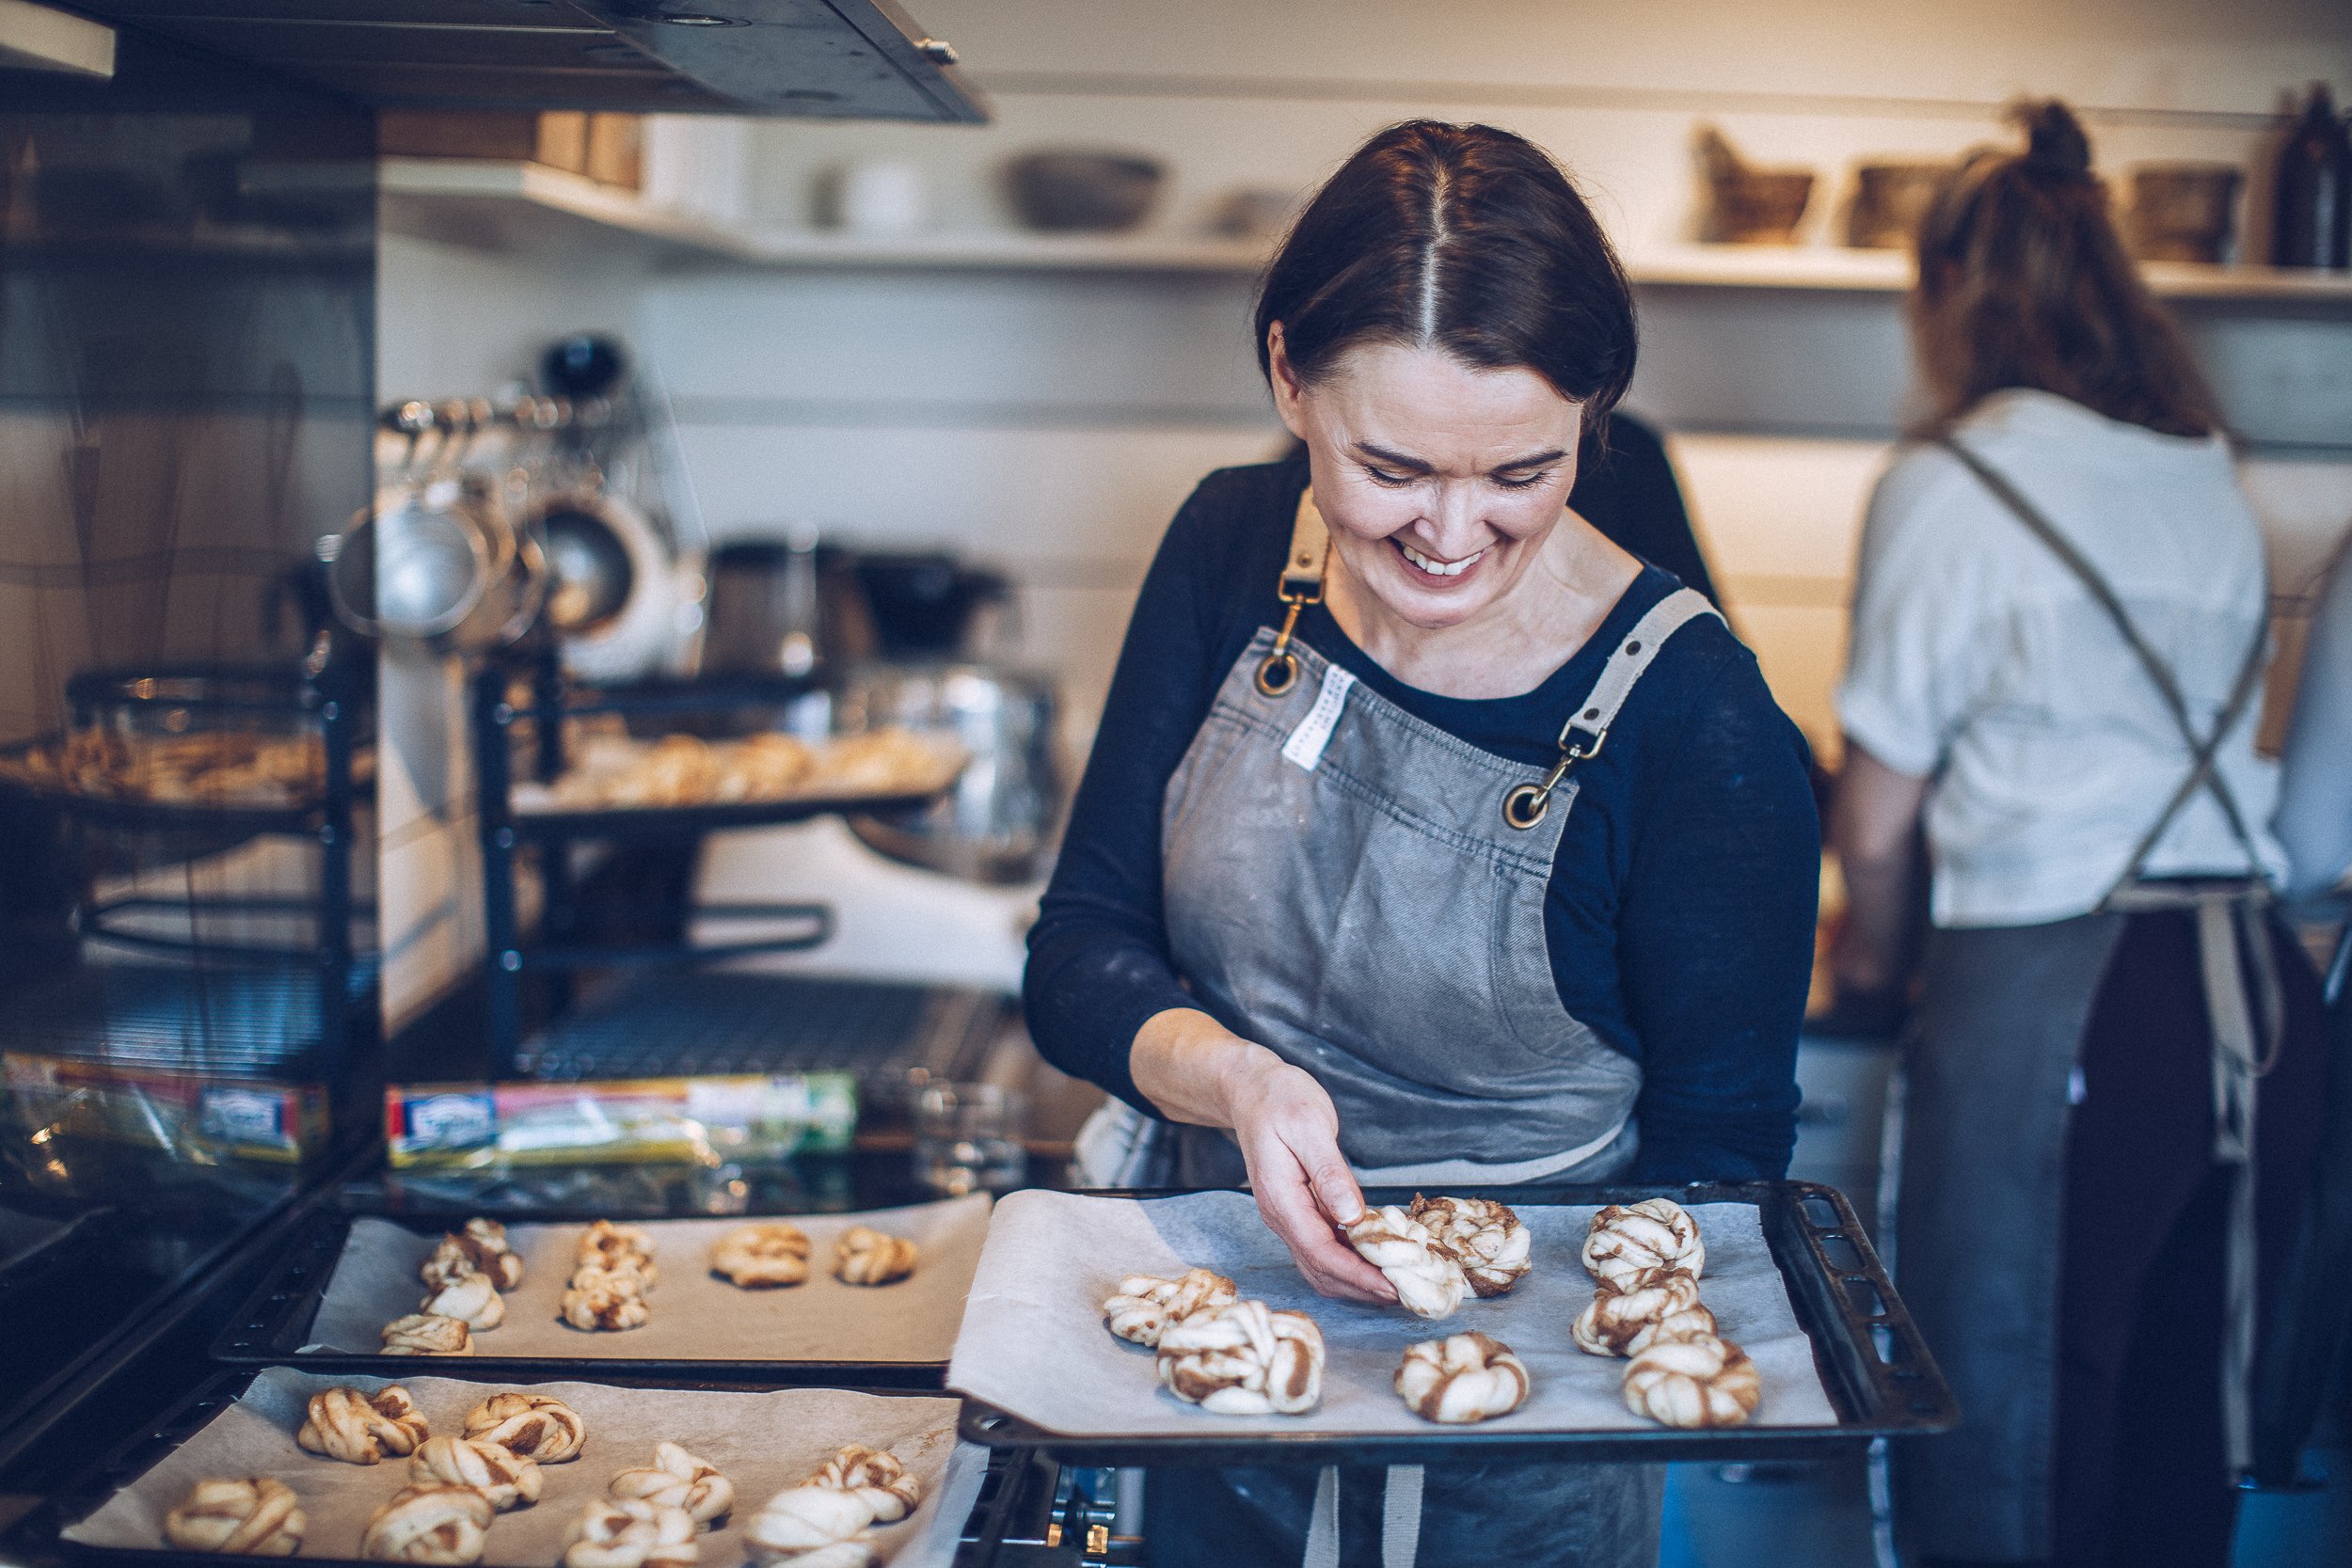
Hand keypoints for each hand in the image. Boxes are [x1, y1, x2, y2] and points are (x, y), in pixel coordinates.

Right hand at [1225, 1054, 1394, 1303]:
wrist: (1250, 1089)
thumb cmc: (1280, 1100)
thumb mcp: (1309, 1125)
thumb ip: (1330, 1173)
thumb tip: (1352, 1217)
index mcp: (1281, 1199)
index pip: (1320, 1252)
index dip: (1357, 1275)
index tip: (1392, 1286)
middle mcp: (1281, 1216)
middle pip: (1319, 1270)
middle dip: (1360, 1287)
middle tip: (1404, 1292)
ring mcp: (1286, 1217)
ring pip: (1319, 1266)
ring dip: (1355, 1281)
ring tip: (1394, 1282)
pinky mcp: (1297, 1211)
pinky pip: (1321, 1249)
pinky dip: (1348, 1262)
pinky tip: (1374, 1258)